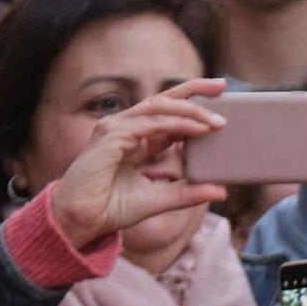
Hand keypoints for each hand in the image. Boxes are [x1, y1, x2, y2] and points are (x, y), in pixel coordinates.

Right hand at [47, 80, 229, 250]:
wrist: (84, 219)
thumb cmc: (114, 208)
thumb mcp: (163, 199)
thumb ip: (190, 193)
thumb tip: (222, 191)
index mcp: (137, 139)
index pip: (167, 113)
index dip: (192, 103)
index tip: (220, 96)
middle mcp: (126, 128)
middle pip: (163, 100)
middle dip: (193, 90)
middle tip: (222, 86)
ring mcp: (116, 129)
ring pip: (158, 108)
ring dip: (190, 112)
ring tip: (217, 122)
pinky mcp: (111, 136)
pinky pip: (150, 124)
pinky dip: (176, 125)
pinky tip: (198, 130)